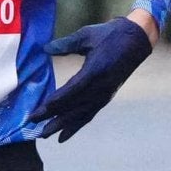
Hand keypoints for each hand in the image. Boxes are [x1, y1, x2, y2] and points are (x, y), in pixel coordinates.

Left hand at [30, 17, 152, 141]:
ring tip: (45, 134)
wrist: (137, 41)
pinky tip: (64, 136)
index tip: (39, 111)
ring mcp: (104, 94)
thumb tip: (46, 49)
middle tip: (33, 124)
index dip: (55, 102)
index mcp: (95, 71)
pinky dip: (76, 126)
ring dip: (62, 125)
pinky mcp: (106, 97)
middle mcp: (100, 87)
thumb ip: (66, 44)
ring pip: (80, 114)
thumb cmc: (111, 35)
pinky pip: (89, 114)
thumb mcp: (87, 35)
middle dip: (52, 116)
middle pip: (73, 106)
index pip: (71, 91)